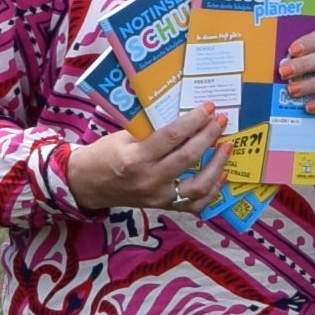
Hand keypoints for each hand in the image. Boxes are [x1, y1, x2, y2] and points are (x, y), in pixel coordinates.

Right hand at [68, 104, 229, 212]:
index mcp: (135, 158)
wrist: (87, 184)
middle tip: (221, 121)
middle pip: (188, 157)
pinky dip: (213, 190)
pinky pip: (196, 204)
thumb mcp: (123, 136)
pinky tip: (222, 174)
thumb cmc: (105, 154)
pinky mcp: (164, 207)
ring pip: (198, 186)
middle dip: (209, 136)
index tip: (209, 107)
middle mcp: (149, 179)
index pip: (172, 136)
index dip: (194, 120)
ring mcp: (158, 197)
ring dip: (217, 165)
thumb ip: (151, 129)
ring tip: (227, 147)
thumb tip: (184, 114)